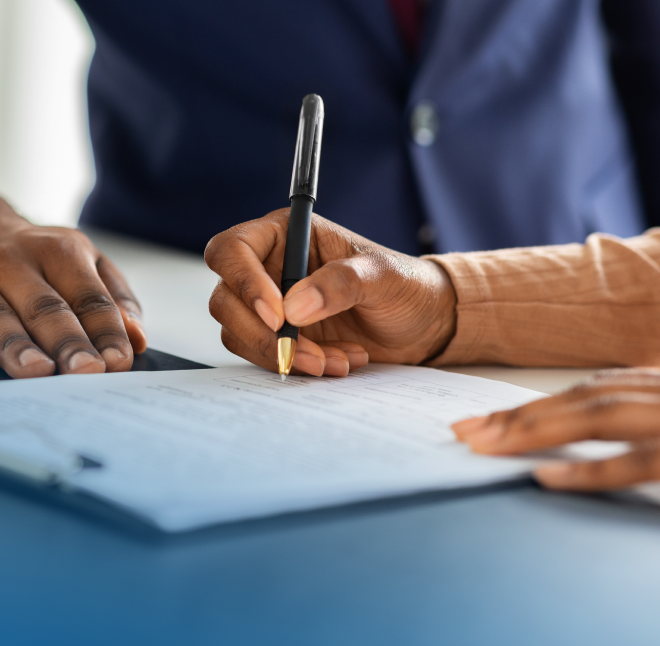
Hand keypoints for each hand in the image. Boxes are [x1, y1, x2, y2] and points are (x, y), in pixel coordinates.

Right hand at [0, 199, 146, 377]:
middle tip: (87, 370)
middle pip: (47, 307)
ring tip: (39, 372)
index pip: (90, 298)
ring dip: (20, 347)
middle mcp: (20, 261)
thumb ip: (118, 300)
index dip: (106, 331)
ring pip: (3, 316)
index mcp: (63, 252)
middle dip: (68, 342)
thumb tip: (137, 338)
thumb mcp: (91, 264)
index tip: (119, 361)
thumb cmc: (50, 257)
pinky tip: (6, 367)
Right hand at [205, 209, 456, 376]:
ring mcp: (272, 305)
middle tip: (308, 352)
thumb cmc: (404, 285)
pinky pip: (265, 356)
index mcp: (287, 234)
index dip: (244, 282)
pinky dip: (296, 365)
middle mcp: (270, 268)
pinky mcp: (281, 337)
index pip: (233, 249)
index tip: (279, 316)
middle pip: (226, 299)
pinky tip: (338, 361)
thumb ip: (341, 283)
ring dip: (286, 355)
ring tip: (337, 359)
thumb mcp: (383, 276)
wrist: (421, 323)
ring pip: (241, 333)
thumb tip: (294, 308)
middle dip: (265, 334)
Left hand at [453, 368, 659, 490]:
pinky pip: (637, 462)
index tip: (481, 421)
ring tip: (487, 444)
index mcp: (655, 388)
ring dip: (537, 429)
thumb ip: (632, 421)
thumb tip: (571, 428)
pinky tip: (545, 476)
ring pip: (598, 416)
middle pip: (580, 401)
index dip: (530, 408)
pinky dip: (589, 469)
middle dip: (518, 416)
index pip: (584, 395)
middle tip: (465, 432)